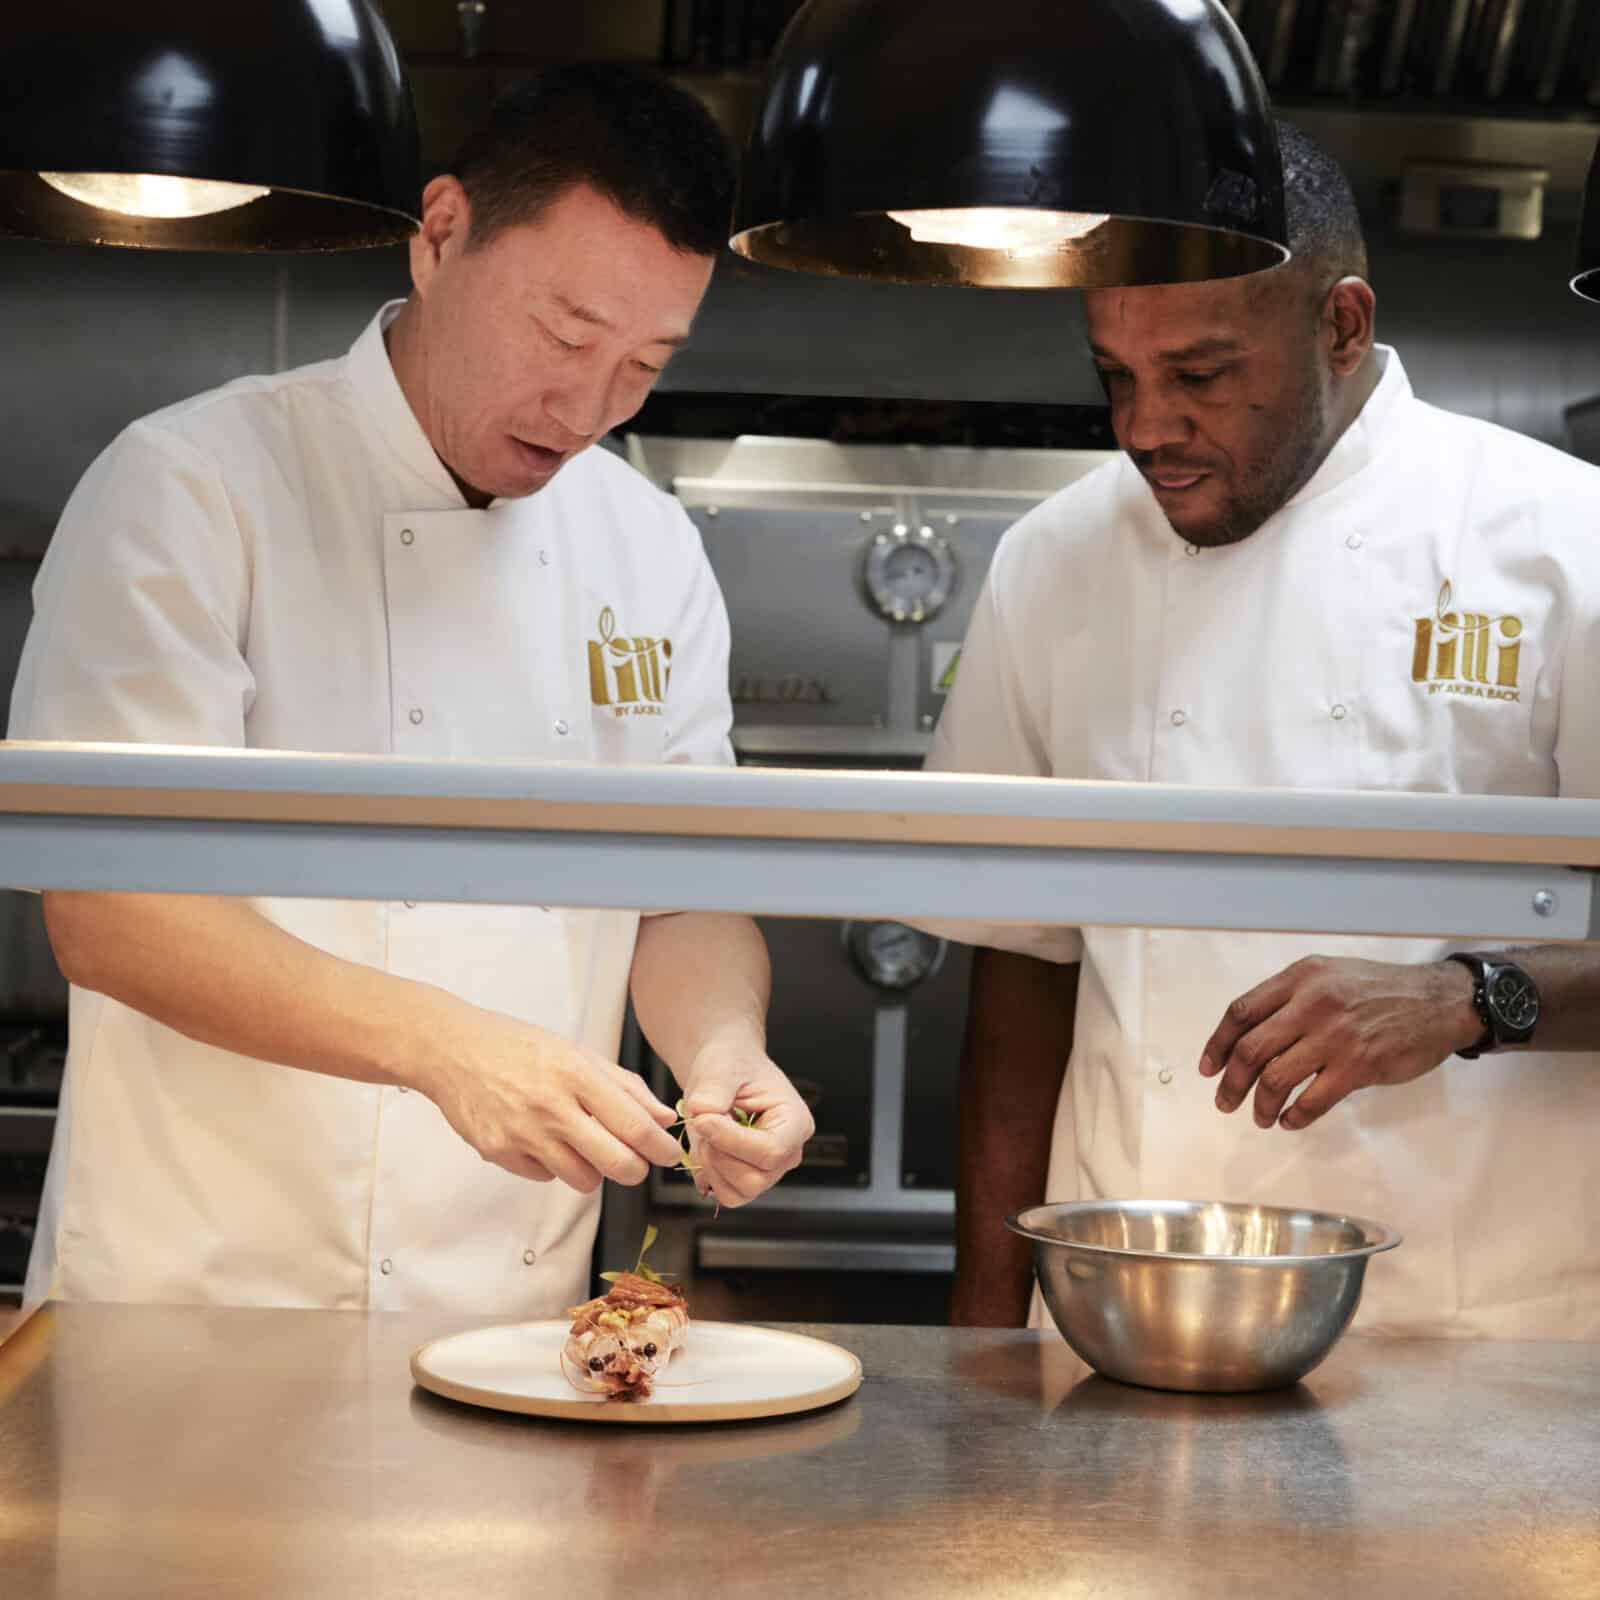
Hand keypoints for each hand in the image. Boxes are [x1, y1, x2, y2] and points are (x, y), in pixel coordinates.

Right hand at [415, 1009, 683, 1192]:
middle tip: (637, 1163)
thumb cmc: (520, 1047)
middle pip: (616, 1163)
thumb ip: (625, 1087)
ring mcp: (523, 1133)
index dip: (660, 1147)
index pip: (634, 1125)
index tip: (670, 1154)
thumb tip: (663, 1117)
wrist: (452, 1050)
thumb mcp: (577, 1053)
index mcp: (576, 1074)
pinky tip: (544, 1140)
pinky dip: (554, 1166)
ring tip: (584, 1145)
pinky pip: (546, 1177)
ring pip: (583, 1180)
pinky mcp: (499, 1152)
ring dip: (594, 1171)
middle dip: (636, 1170)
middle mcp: (551, 1106)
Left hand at [678, 1029, 814, 1207]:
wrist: (725, 1070)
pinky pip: (726, 1195)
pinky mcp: (748, 1180)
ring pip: (738, 1192)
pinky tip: (708, 1147)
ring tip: (708, 1134)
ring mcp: (769, 1170)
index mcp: (795, 1121)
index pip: (770, 1151)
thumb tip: (701, 1117)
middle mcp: (788, 1151)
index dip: (730, 1140)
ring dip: (712, 1166)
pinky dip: (709, 1176)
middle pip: (755, 1179)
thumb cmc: (732, 1064)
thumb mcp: (720, 1068)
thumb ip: (712, 1092)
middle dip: (720, 1155)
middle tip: (705, 1124)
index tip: (703, 1119)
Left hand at [1199, 956, 1480, 1130]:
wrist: (1438, 1001)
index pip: (1241, 1012)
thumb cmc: (1378, 990)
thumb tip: (1248, 1037)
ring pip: (1276, 1078)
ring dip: (1259, 1105)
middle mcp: (1312, 1003)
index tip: (1209, 1068)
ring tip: (1259, 1117)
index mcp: (1299, 978)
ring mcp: (1335, 1035)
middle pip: (1251, 1049)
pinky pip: (1313, 1100)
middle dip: (1231, 1082)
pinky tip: (1290, 1121)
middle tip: (1225, 1101)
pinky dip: (1295, 1116)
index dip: (1218, 1044)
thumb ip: (1289, 999)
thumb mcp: (1327, 976)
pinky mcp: (1359, 1065)